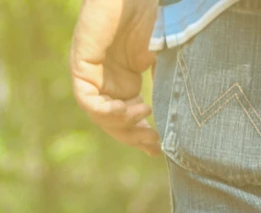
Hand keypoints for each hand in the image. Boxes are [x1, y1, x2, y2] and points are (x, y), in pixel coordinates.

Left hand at [70, 0, 159, 154]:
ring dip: (123, 125)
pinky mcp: (80, 65)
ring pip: (100, 116)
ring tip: (144, 117)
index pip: (128, 118)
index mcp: (124, 80)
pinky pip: (87, 101)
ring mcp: (92, 74)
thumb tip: (180, 118)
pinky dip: (107, 111)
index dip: (141, 136)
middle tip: (154, 145)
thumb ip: (166, 84)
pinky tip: (128, 108)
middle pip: (113, 122)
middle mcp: (107, 80)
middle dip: (133, 137)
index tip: (159, 149)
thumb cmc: (154, 15)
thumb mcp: (164, 58)